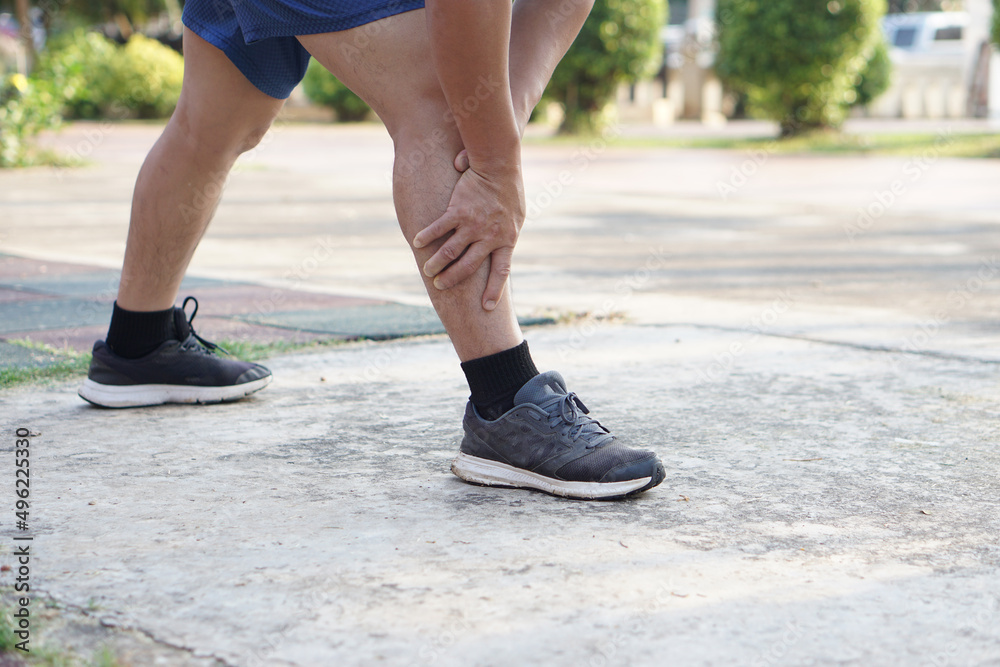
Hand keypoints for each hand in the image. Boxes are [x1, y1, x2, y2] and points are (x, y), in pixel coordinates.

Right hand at [412, 163, 524, 310]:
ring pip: (450, 252)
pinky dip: (426, 237)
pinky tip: (417, 242)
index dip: (494, 289)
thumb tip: (497, 241)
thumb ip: (505, 229)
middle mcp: (490, 236)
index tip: (487, 307)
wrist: (499, 164)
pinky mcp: (458, 212)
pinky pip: (439, 229)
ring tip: (427, 271)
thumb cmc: (509, 187)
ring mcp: (473, 225)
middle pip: (469, 266)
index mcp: (507, 238)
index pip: (501, 270)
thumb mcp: (516, 213)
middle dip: (453, 279)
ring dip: (436, 264)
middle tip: (441, 286)